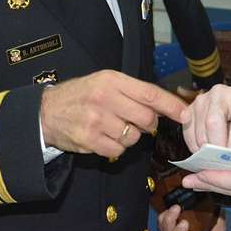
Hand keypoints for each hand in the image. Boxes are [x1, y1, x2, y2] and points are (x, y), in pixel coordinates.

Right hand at [40, 70, 185, 157]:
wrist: (45, 111)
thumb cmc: (80, 95)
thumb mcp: (104, 82)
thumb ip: (132, 92)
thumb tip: (163, 107)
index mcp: (112, 80)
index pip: (150, 93)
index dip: (171, 105)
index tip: (185, 113)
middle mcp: (105, 98)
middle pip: (146, 118)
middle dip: (147, 124)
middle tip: (136, 122)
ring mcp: (96, 120)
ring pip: (133, 137)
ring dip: (129, 136)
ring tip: (112, 127)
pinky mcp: (89, 139)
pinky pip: (118, 150)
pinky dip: (115, 148)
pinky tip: (103, 138)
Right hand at [181, 84, 230, 152]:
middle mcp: (219, 93)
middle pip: (213, 122)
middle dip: (217, 146)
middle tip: (222, 161)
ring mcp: (201, 100)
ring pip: (199, 132)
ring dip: (207, 151)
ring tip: (216, 157)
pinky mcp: (188, 109)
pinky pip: (187, 134)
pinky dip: (196, 147)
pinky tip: (206, 150)